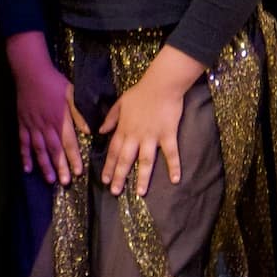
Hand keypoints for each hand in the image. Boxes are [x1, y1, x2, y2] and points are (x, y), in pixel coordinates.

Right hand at [11, 33, 87, 185]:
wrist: (31, 73)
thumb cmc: (55, 83)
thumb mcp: (72, 94)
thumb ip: (80, 113)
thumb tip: (89, 131)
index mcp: (60, 118)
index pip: (69, 142)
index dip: (73, 157)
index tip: (78, 172)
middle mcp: (46, 125)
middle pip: (54, 150)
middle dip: (60, 167)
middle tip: (65, 182)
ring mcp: (32, 126)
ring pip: (39, 149)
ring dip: (44, 165)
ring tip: (50, 180)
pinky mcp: (22, 124)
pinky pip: (23, 143)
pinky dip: (25, 156)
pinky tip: (28, 168)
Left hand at [99, 44, 203, 195]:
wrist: (161, 84)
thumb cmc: (141, 92)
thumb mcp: (120, 103)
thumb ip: (111, 118)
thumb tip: (100, 132)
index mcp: (124, 129)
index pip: (113, 151)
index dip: (109, 166)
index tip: (105, 180)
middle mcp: (136, 136)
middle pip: (125, 159)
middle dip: (119, 177)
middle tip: (115, 192)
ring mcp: (152, 137)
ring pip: (145, 161)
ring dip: (142, 177)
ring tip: (140, 192)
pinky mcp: (168, 135)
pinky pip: (171, 153)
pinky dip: (174, 166)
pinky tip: (176, 180)